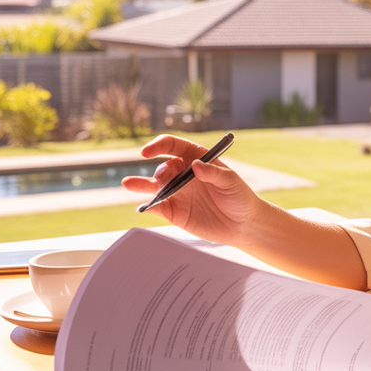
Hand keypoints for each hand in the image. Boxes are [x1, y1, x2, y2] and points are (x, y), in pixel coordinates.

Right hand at [122, 134, 264, 244]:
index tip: (148, 151)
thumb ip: (213, 173)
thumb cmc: (240, 197)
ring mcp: (178, 193)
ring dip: (141, 184)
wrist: (243, 225)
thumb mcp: (231, 182)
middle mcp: (183, 174)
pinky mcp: (175, 212)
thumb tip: (195, 165)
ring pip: (154, 186)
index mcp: (196, 159)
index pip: (173, 146)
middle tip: (162, 178)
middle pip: (163, 167)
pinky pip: (157, 207)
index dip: (159, 145)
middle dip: (160, 171)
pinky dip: (149, 206)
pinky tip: (145, 206)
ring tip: (128, 183)